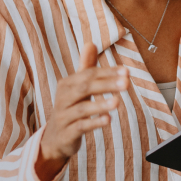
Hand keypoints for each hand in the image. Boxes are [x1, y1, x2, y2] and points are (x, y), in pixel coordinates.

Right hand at [35, 42, 128, 180]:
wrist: (54, 138)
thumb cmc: (70, 108)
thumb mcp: (77, 88)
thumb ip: (85, 67)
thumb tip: (91, 43)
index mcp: (67, 85)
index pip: (88, 74)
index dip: (107, 72)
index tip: (126, 72)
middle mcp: (63, 98)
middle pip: (84, 88)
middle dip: (106, 84)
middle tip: (126, 83)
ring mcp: (63, 116)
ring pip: (82, 108)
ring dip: (100, 104)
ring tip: (117, 102)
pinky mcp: (66, 133)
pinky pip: (80, 126)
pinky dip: (93, 123)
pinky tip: (108, 120)